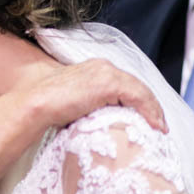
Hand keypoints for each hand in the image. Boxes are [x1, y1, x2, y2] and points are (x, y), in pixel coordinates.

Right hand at [22, 59, 165, 132]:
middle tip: (156, 124)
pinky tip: (155, 125)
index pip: (124, 84)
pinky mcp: (110, 83)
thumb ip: (88, 104)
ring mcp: (106, 72)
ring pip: (140, 91)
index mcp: (93, 69)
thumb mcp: (72, 104)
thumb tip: (95, 119)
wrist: (34, 105)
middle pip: (135, 86)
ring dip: (152, 111)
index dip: (138, 101)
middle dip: (148, 106)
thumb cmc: (45, 108)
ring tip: (159, 127)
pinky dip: (150, 112)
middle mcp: (102, 66)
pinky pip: (139, 97)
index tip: (145, 118)